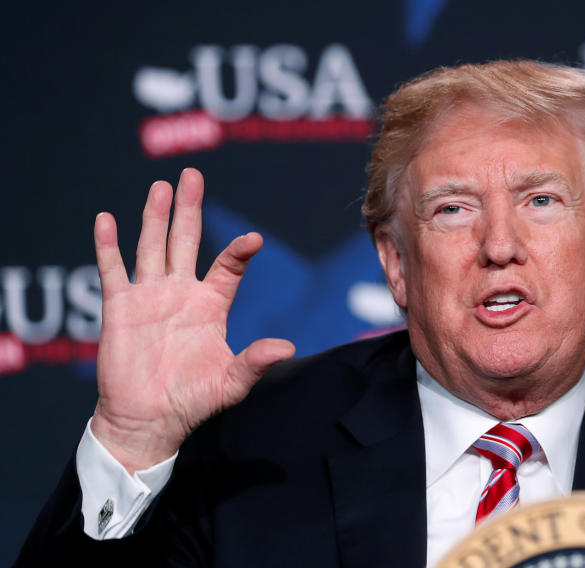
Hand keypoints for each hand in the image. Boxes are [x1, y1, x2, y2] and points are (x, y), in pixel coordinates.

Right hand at [90, 168, 295, 473]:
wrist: (148, 420)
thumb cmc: (192, 401)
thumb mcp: (231, 383)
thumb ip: (255, 361)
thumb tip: (288, 347)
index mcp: (210, 305)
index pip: (228, 267)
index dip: (239, 252)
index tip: (253, 239)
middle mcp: (181, 293)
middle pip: (186, 241)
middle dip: (190, 208)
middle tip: (193, 175)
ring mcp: (149, 296)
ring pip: (152, 246)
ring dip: (155, 216)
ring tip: (161, 186)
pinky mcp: (119, 307)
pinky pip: (113, 270)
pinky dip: (109, 245)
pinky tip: (107, 220)